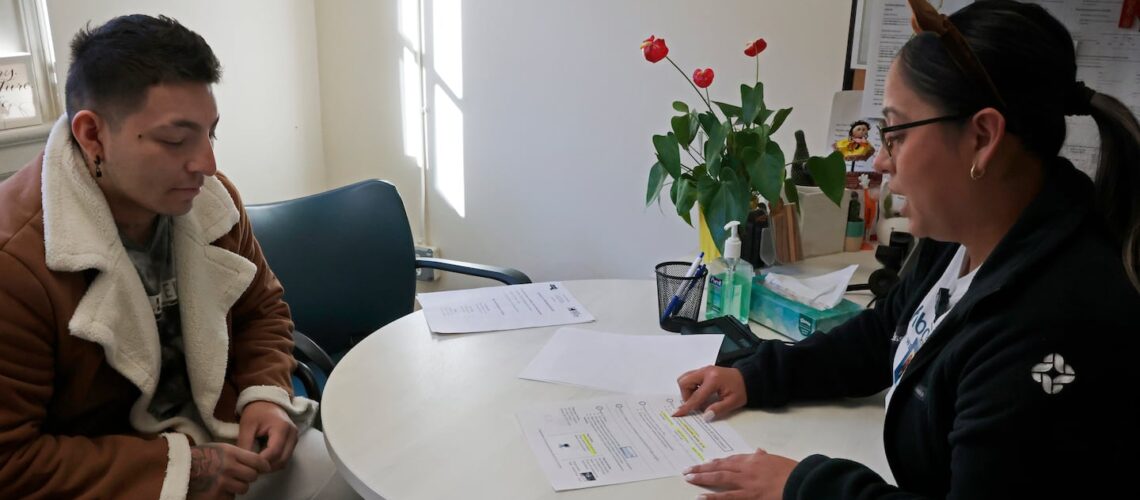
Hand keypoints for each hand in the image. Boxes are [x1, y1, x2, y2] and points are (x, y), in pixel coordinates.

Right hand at [187, 443, 270, 498]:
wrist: (177, 470)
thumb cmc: (199, 457)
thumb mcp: (219, 448)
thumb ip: (238, 454)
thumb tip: (258, 463)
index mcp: (230, 453)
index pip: (258, 461)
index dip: (263, 465)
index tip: (264, 468)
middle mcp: (228, 468)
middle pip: (253, 476)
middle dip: (249, 477)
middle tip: (240, 476)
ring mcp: (222, 484)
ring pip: (243, 488)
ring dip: (238, 487)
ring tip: (226, 482)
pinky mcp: (216, 497)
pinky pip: (230, 498)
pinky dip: (226, 495)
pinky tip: (217, 489)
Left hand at [238, 401, 297, 470]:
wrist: (267, 401)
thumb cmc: (256, 412)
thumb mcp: (247, 426)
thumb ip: (245, 444)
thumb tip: (243, 463)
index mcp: (282, 428)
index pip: (274, 452)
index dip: (261, 462)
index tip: (248, 466)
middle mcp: (292, 434)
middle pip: (282, 460)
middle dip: (266, 467)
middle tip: (251, 469)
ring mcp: (295, 438)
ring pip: (285, 461)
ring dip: (271, 466)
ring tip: (256, 465)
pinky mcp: (293, 441)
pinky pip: (285, 457)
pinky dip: (275, 462)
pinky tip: (263, 460)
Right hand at [672, 365, 746, 419]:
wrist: (748, 378)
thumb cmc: (742, 390)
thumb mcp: (733, 402)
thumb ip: (718, 409)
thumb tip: (705, 416)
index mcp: (713, 380)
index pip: (696, 396)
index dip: (686, 406)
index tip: (676, 414)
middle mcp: (706, 372)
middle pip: (684, 382)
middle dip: (686, 395)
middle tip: (697, 404)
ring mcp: (704, 369)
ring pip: (686, 379)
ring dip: (688, 390)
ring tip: (700, 398)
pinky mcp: (704, 370)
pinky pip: (691, 377)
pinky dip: (692, 386)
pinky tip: (702, 392)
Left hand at [683, 449, 797, 499]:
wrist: (799, 480)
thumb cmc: (791, 471)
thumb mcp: (776, 460)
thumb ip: (765, 456)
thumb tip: (759, 450)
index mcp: (754, 459)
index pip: (731, 459)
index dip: (718, 461)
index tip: (707, 462)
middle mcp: (746, 468)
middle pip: (720, 466)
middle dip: (703, 467)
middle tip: (688, 469)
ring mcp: (746, 482)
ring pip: (719, 478)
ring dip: (702, 477)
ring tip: (688, 478)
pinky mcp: (749, 495)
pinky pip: (727, 496)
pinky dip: (713, 497)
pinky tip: (701, 497)